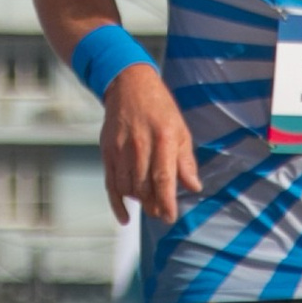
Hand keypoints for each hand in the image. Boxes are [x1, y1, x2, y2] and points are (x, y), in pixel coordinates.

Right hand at [98, 64, 199, 224]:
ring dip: (139, 201)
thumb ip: (186, 161)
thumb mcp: (180, 129)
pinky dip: (117, 203)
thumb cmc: (159, 108)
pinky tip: (125, 217)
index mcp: (163, 138)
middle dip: (154, 206)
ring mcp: (120, 149)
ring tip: (148, 203)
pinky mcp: (107, 151)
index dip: (167, 202)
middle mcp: (140, 145)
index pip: (164, 179)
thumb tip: (193, 186)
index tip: (170, 217)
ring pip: (128, 188)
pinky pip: (110, 184)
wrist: (129, 85)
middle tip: (161, 212)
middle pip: (144, 187)